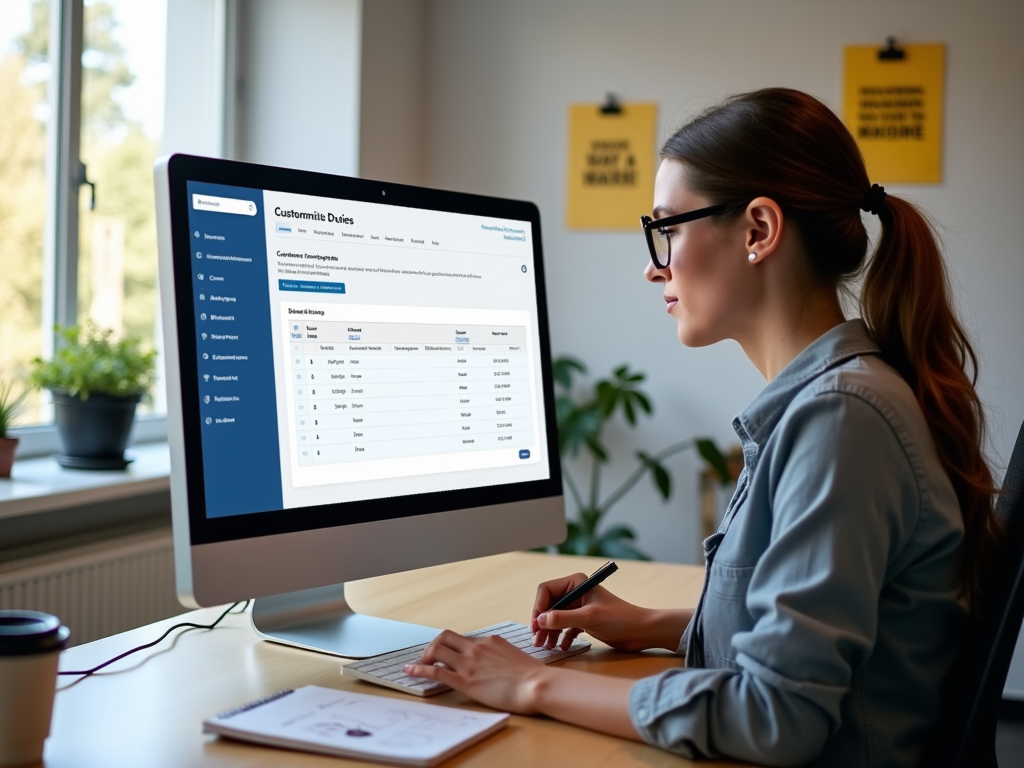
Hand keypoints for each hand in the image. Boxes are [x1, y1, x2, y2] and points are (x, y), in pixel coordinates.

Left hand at [403, 630, 549, 713]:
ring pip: (436, 650)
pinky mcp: (465, 681)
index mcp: (490, 641)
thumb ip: (500, 657)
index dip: (452, 647)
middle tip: (428, 658)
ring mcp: (469, 663)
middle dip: (433, 646)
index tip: (446, 655)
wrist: (537, 684)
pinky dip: (419, 670)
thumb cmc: (532, 676)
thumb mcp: (514, 658)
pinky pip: (435, 671)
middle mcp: (476, 648)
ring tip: (418, 666)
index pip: (464, 639)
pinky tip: (410, 672)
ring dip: (423, 657)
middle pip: (445, 637)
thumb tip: (496, 664)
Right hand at [531, 572, 690, 652]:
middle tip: (538, 641)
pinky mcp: (584, 620)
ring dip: (550, 632)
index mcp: (576, 583)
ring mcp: (579, 607)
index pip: (546, 590)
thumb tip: (540, 620)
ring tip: (547, 646)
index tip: (536, 625)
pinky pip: (566, 627)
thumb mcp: (589, 618)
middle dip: (542, 623)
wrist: (642, 631)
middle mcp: (575, 593)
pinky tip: (563, 647)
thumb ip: (562, 618)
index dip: (539, 607)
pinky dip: (562, 636)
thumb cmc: (620, 619)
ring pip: (555, 618)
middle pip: (549, 605)